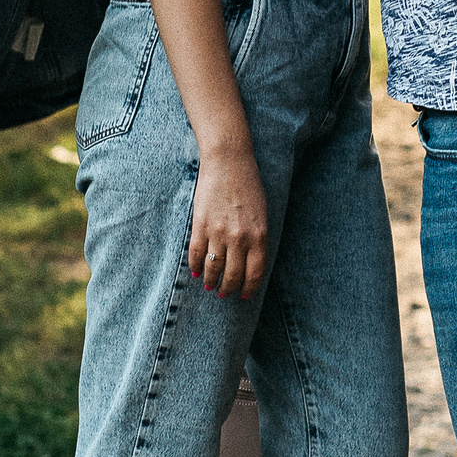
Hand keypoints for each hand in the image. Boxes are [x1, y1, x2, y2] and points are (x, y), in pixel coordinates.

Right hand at [187, 145, 269, 300]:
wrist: (229, 161)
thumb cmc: (248, 185)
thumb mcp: (261, 214)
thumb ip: (257, 239)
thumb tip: (248, 262)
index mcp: (259, 236)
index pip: (254, 273)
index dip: (248, 287)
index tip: (243, 294)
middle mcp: (239, 238)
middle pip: (233, 275)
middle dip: (228, 289)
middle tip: (223, 293)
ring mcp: (218, 232)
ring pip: (213, 268)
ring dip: (210, 280)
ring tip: (209, 285)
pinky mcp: (200, 225)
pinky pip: (196, 253)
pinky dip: (194, 266)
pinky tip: (195, 271)